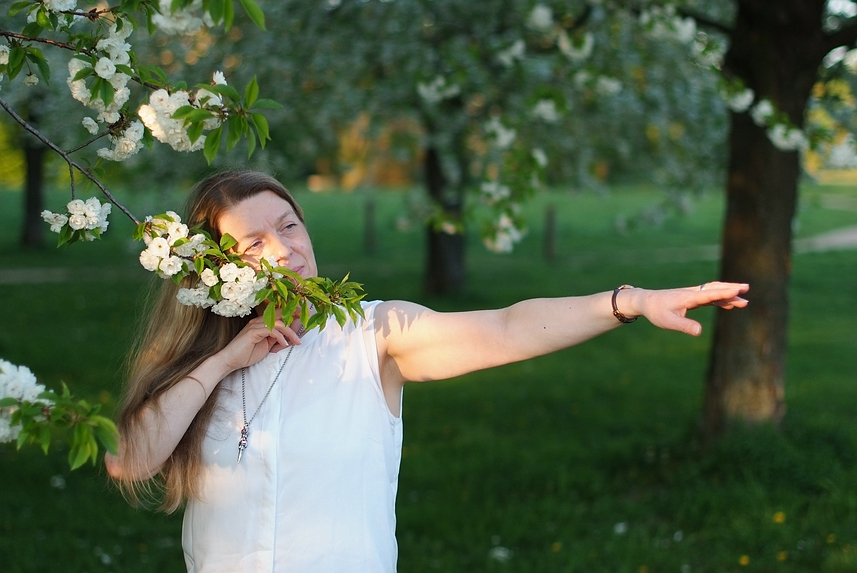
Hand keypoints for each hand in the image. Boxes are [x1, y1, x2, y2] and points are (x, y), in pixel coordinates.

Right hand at [217, 315, 302, 372]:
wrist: (230, 360)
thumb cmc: (248, 354)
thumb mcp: (268, 347)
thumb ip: (279, 340)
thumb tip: (294, 335)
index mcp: (262, 322)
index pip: (280, 314)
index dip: (292, 314)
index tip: (305, 317)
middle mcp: (259, 320)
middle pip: (280, 314)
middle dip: (295, 316)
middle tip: (307, 320)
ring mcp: (255, 325)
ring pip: (278, 323)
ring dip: (290, 332)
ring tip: (297, 341)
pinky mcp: (253, 332)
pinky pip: (271, 330)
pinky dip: (280, 337)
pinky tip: (285, 344)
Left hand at [625, 282, 748, 335]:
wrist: (646, 301)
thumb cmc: (657, 312)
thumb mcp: (669, 322)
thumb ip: (684, 326)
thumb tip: (700, 332)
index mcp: (689, 297)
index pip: (710, 294)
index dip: (724, 292)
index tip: (738, 290)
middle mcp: (693, 293)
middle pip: (715, 289)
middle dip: (731, 289)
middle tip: (746, 289)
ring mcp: (693, 294)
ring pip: (713, 291)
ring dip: (728, 294)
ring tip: (743, 301)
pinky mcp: (692, 298)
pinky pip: (710, 296)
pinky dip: (721, 299)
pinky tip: (729, 304)